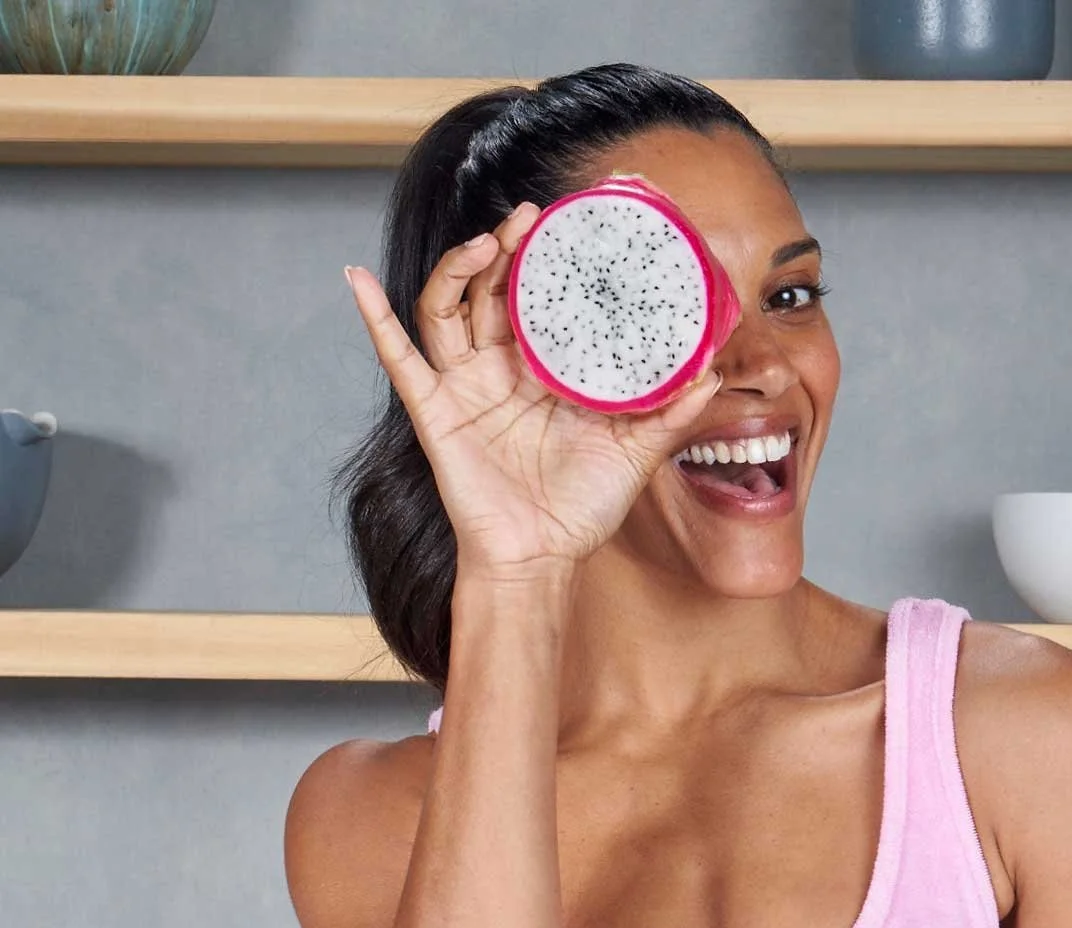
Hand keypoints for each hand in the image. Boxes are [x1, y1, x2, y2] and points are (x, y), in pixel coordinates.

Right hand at [344, 203, 724, 580]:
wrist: (541, 560)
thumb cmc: (580, 510)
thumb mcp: (635, 453)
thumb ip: (669, 412)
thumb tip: (710, 372)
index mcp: (544, 371)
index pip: (542, 296)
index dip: (551, 256)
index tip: (576, 217)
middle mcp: (500, 369)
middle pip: (492, 288)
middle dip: (508, 247)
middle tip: (533, 218)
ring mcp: (464, 386)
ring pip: (448, 307)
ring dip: (460, 267)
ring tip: (486, 242)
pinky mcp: (436, 412)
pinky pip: (399, 359)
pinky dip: (374, 318)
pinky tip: (357, 280)